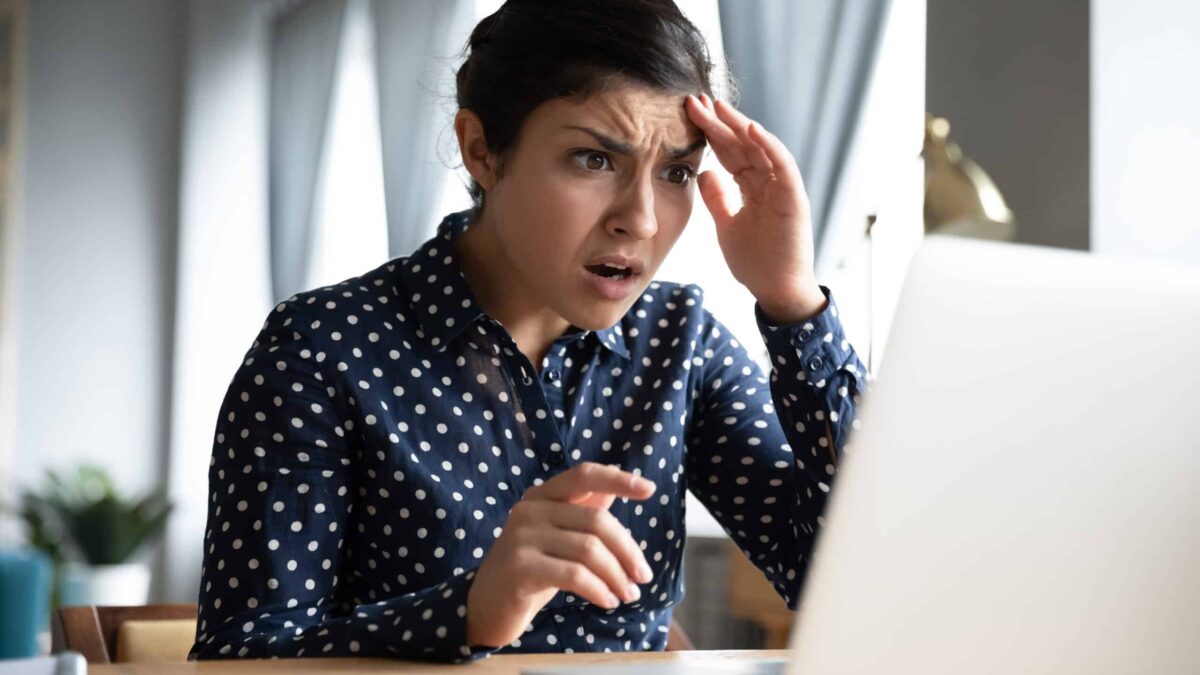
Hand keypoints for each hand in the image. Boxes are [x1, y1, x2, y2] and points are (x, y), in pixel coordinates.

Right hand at [465, 462, 656, 647]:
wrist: (486, 607)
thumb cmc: (531, 569)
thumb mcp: (559, 536)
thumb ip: (585, 510)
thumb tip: (623, 485)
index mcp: (541, 495)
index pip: (584, 475)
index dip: (618, 479)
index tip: (649, 490)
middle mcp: (529, 508)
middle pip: (596, 520)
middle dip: (628, 550)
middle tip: (643, 577)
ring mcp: (521, 537)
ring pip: (589, 549)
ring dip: (617, 576)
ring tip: (628, 594)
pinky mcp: (520, 568)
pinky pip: (575, 575)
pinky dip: (599, 589)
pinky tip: (607, 601)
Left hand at [685, 94, 826, 322]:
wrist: (775, 291)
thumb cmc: (756, 261)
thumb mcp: (726, 225)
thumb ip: (718, 199)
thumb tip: (704, 172)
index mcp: (752, 187)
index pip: (729, 152)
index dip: (710, 133)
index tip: (688, 114)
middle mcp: (768, 182)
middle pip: (742, 144)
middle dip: (719, 122)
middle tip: (695, 101)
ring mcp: (782, 189)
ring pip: (761, 148)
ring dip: (739, 125)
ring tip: (718, 107)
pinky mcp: (794, 199)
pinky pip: (782, 166)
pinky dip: (769, 146)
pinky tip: (750, 129)